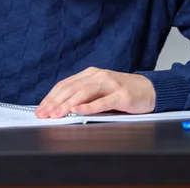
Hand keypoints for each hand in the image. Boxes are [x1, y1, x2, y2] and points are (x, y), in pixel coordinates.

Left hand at [35, 67, 155, 117]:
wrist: (149, 90)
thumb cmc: (122, 93)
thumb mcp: (99, 92)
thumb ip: (83, 97)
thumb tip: (58, 109)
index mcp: (90, 74)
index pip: (65, 85)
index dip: (51, 97)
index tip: (40, 109)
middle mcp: (98, 76)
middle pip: (71, 88)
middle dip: (55, 102)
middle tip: (43, 114)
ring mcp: (110, 84)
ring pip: (84, 93)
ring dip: (67, 104)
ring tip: (56, 114)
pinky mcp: (121, 95)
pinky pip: (102, 101)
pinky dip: (88, 107)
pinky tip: (77, 111)